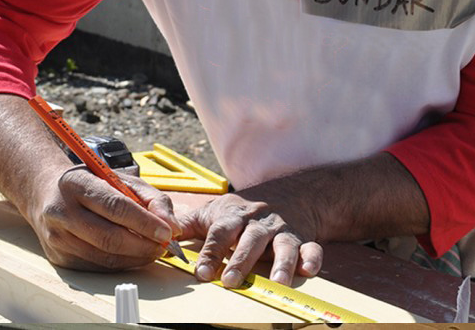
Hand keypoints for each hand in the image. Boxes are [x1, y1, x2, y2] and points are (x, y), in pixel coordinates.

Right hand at [28, 166, 181, 270]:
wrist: (47, 193)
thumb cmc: (91, 183)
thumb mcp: (121, 178)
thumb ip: (152, 198)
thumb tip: (171, 227)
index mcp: (77, 183)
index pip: (115, 206)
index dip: (144, 222)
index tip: (167, 232)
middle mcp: (62, 211)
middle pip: (109, 237)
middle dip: (144, 245)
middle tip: (164, 246)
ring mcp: (57, 237)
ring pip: (104, 257)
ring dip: (136, 258)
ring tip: (152, 249)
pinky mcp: (59, 257)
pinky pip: (97, 267)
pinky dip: (121, 264)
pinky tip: (133, 255)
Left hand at [178, 190, 322, 287]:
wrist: (290, 192)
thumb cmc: (244, 209)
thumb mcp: (214, 212)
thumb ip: (187, 224)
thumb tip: (161, 233)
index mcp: (235, 217)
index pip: (220, 232)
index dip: (210, 251)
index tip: (201, 272)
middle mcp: (259, 223)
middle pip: (251, 240)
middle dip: (241, 260)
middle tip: (231, 281)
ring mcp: (283, 231)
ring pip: (283, 245)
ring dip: (281, 263)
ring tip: (277, 281)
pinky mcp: (304, 239)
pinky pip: (312, 248)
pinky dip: (312, 259)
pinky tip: (308, 270)